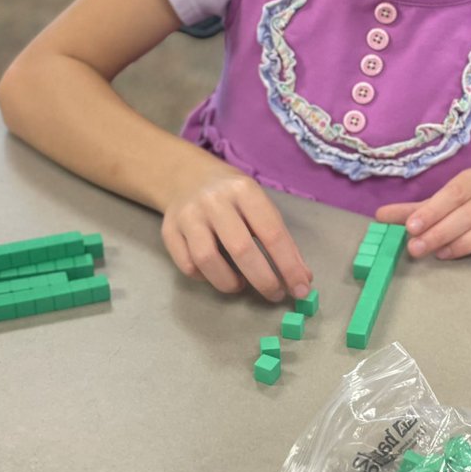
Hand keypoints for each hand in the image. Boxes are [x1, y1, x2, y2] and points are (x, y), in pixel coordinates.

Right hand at [160, 153, 312, 301]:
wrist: (187, 177)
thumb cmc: (233, 196)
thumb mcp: (260, 204)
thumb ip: (280, 239)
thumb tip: (302, 278)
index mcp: (244, 190)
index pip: (271, 233)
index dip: (288, 265)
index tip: (300, 289)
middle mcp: (214, 201)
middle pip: (241, 249)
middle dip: (264, 280)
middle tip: (275, 294)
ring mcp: (188, 215)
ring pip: (207, 260)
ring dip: (229, 283)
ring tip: (242, 284)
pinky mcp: (169, 230)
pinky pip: (187, 265)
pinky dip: (206, 278)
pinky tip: (218, 274)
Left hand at [376, 168, 470, 260]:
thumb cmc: (467, 214)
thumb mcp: (439, 209)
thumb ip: (412, 212)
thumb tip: (380, 216)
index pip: (453, 192)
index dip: (432, 210)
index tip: (410, 227)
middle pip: (468, 210)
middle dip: (439, 230)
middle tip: (415, 247)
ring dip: (456, 241)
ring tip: (434, 253)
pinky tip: (453, 255)